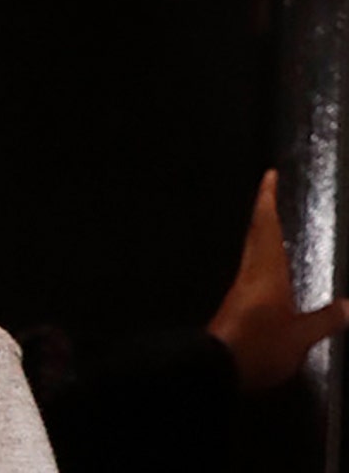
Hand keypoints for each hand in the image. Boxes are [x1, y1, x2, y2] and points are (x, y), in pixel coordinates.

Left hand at [206, 169, 348, 392]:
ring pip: (252, 250)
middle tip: (270, 191)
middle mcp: (250, 272)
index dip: (267, 201)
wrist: (216, 367)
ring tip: (274, 223)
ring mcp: (241, 288)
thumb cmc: (259, 345)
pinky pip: (253, 269)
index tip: (268, 176)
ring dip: (262, 232)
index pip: (266, 227)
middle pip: (256, 234)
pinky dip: (263, 256)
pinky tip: (271, 268)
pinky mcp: (238, 304)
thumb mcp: (300, 336)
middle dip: (263, 210)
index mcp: (265, 271)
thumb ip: (326, 319)